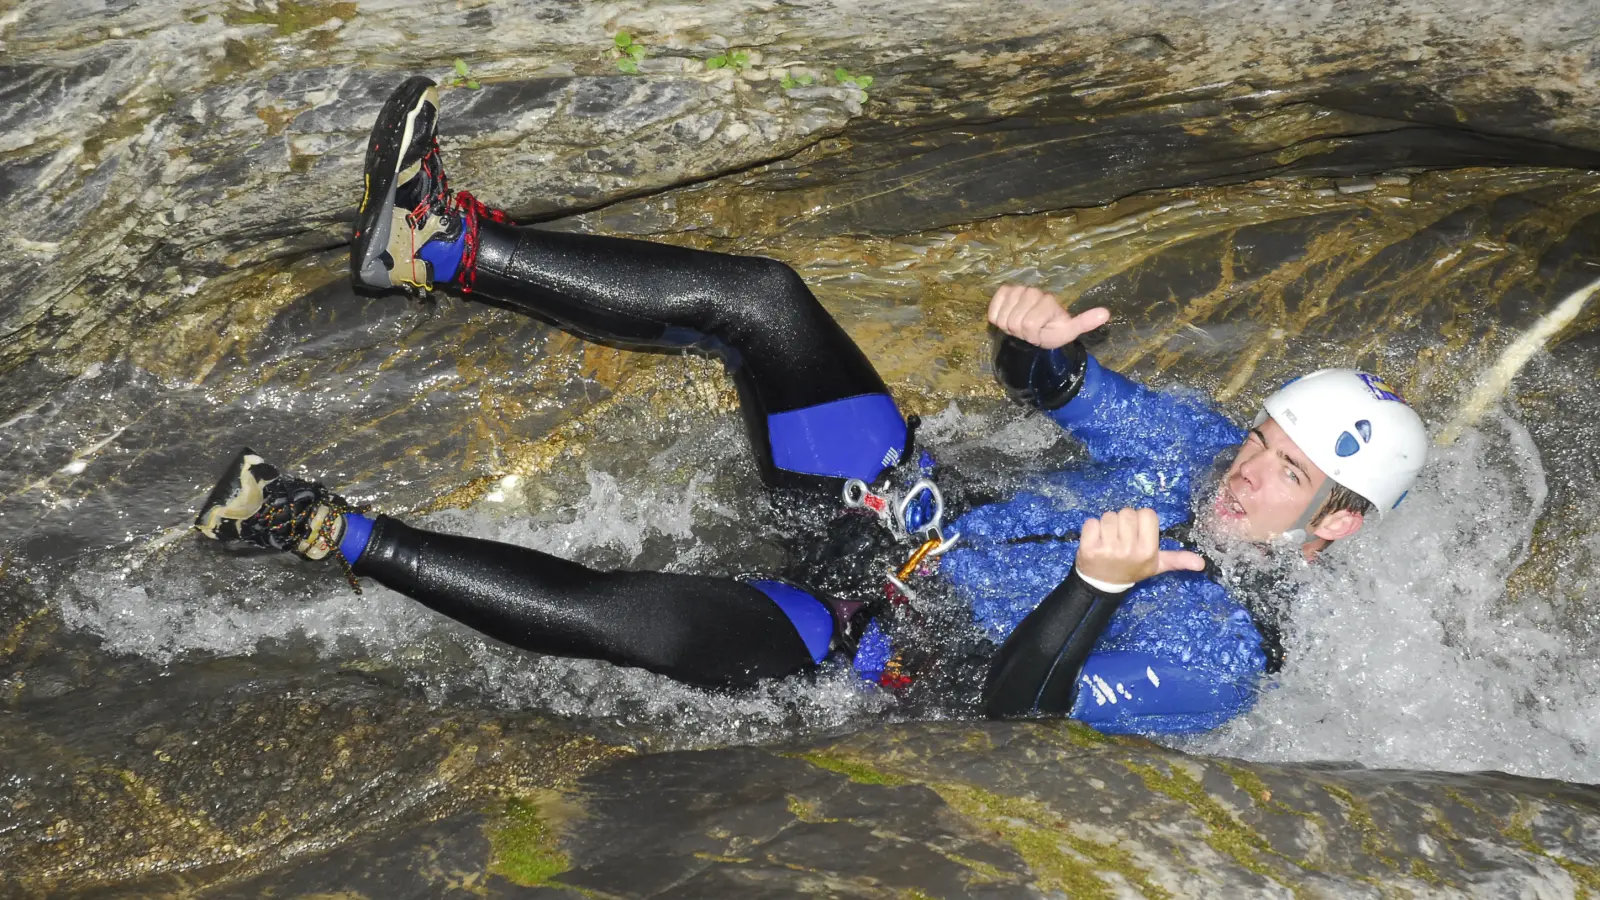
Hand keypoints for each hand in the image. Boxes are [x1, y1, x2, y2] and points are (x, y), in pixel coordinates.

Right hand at [987, 284, 1110, 349]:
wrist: (1037, 325)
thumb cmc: (1053, 329)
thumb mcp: (1069, 331)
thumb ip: (1084, 322)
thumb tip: (1106, 313)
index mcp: (1048, 301)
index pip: (1029, 324)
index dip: (1033, 334)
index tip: (1040, 332)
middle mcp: (1033, 292)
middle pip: (1015, 322)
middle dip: (1020, 331)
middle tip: (1029, 329)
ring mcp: (1018, 289)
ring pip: (1003, 318)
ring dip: (1009, 326)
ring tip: (1021, 324)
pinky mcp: (1004, 290)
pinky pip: (993, 310)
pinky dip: (997, 317)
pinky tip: (1008, 316)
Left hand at [1076, 508, 1204, 585]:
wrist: (1102, 585)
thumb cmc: (1131, 569)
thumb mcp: (1156, 565)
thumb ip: (1177, 560)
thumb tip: (1202, 563)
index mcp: (1148, 550)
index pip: (1147, 513)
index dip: (1141, 521)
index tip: (1137, 534)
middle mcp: (1129, 549)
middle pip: (1127, 512)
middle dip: (1123, 522)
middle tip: (1121, 538)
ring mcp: (1108, 549)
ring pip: (1109, 515)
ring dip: (1107, 525)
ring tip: (1108, 540)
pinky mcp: (1088, 548)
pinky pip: (1091, 522)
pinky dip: (1092, 528)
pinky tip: (1096, 541)